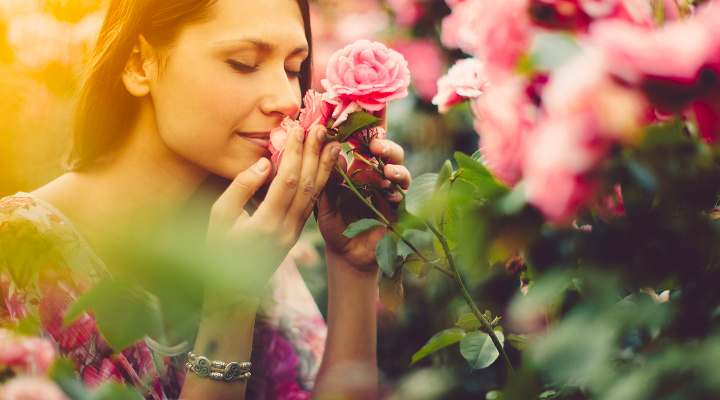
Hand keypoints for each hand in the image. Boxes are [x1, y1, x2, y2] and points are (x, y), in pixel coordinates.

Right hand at [206, 125, 341, 295]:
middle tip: (321, 128)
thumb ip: (240, 188)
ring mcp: (295, 233)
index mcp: (265, 224)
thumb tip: (264, 163)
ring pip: (315, 195)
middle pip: (306, 185)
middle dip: (314, 154)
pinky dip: (321, 182)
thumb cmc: (218, 248)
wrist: (233, 289)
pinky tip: (326, 166)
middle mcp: (286, 229)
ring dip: (324, 167)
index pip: (286, 181)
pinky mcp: (297, 234)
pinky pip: (312, 204)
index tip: (298, 129)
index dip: (294, 154)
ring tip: (332, 143)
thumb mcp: (218, 218)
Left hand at [317, 137, 411, 271]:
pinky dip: (399, 194)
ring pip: (401, 172)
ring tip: (387, 171)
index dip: (370, 133)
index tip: (364, 128)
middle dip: (387, 147)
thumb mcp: (325, 202)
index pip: (368, 146)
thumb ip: (328, 180)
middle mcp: (379, 177)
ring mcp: (391, 193)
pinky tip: (391, 195)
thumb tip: (334, 152)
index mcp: (360, 170)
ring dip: (396, 169)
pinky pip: (404, 198)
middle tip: (376, 146)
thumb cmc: (335, 225)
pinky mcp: (399, 211)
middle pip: (390, 154)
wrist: (347, 254)